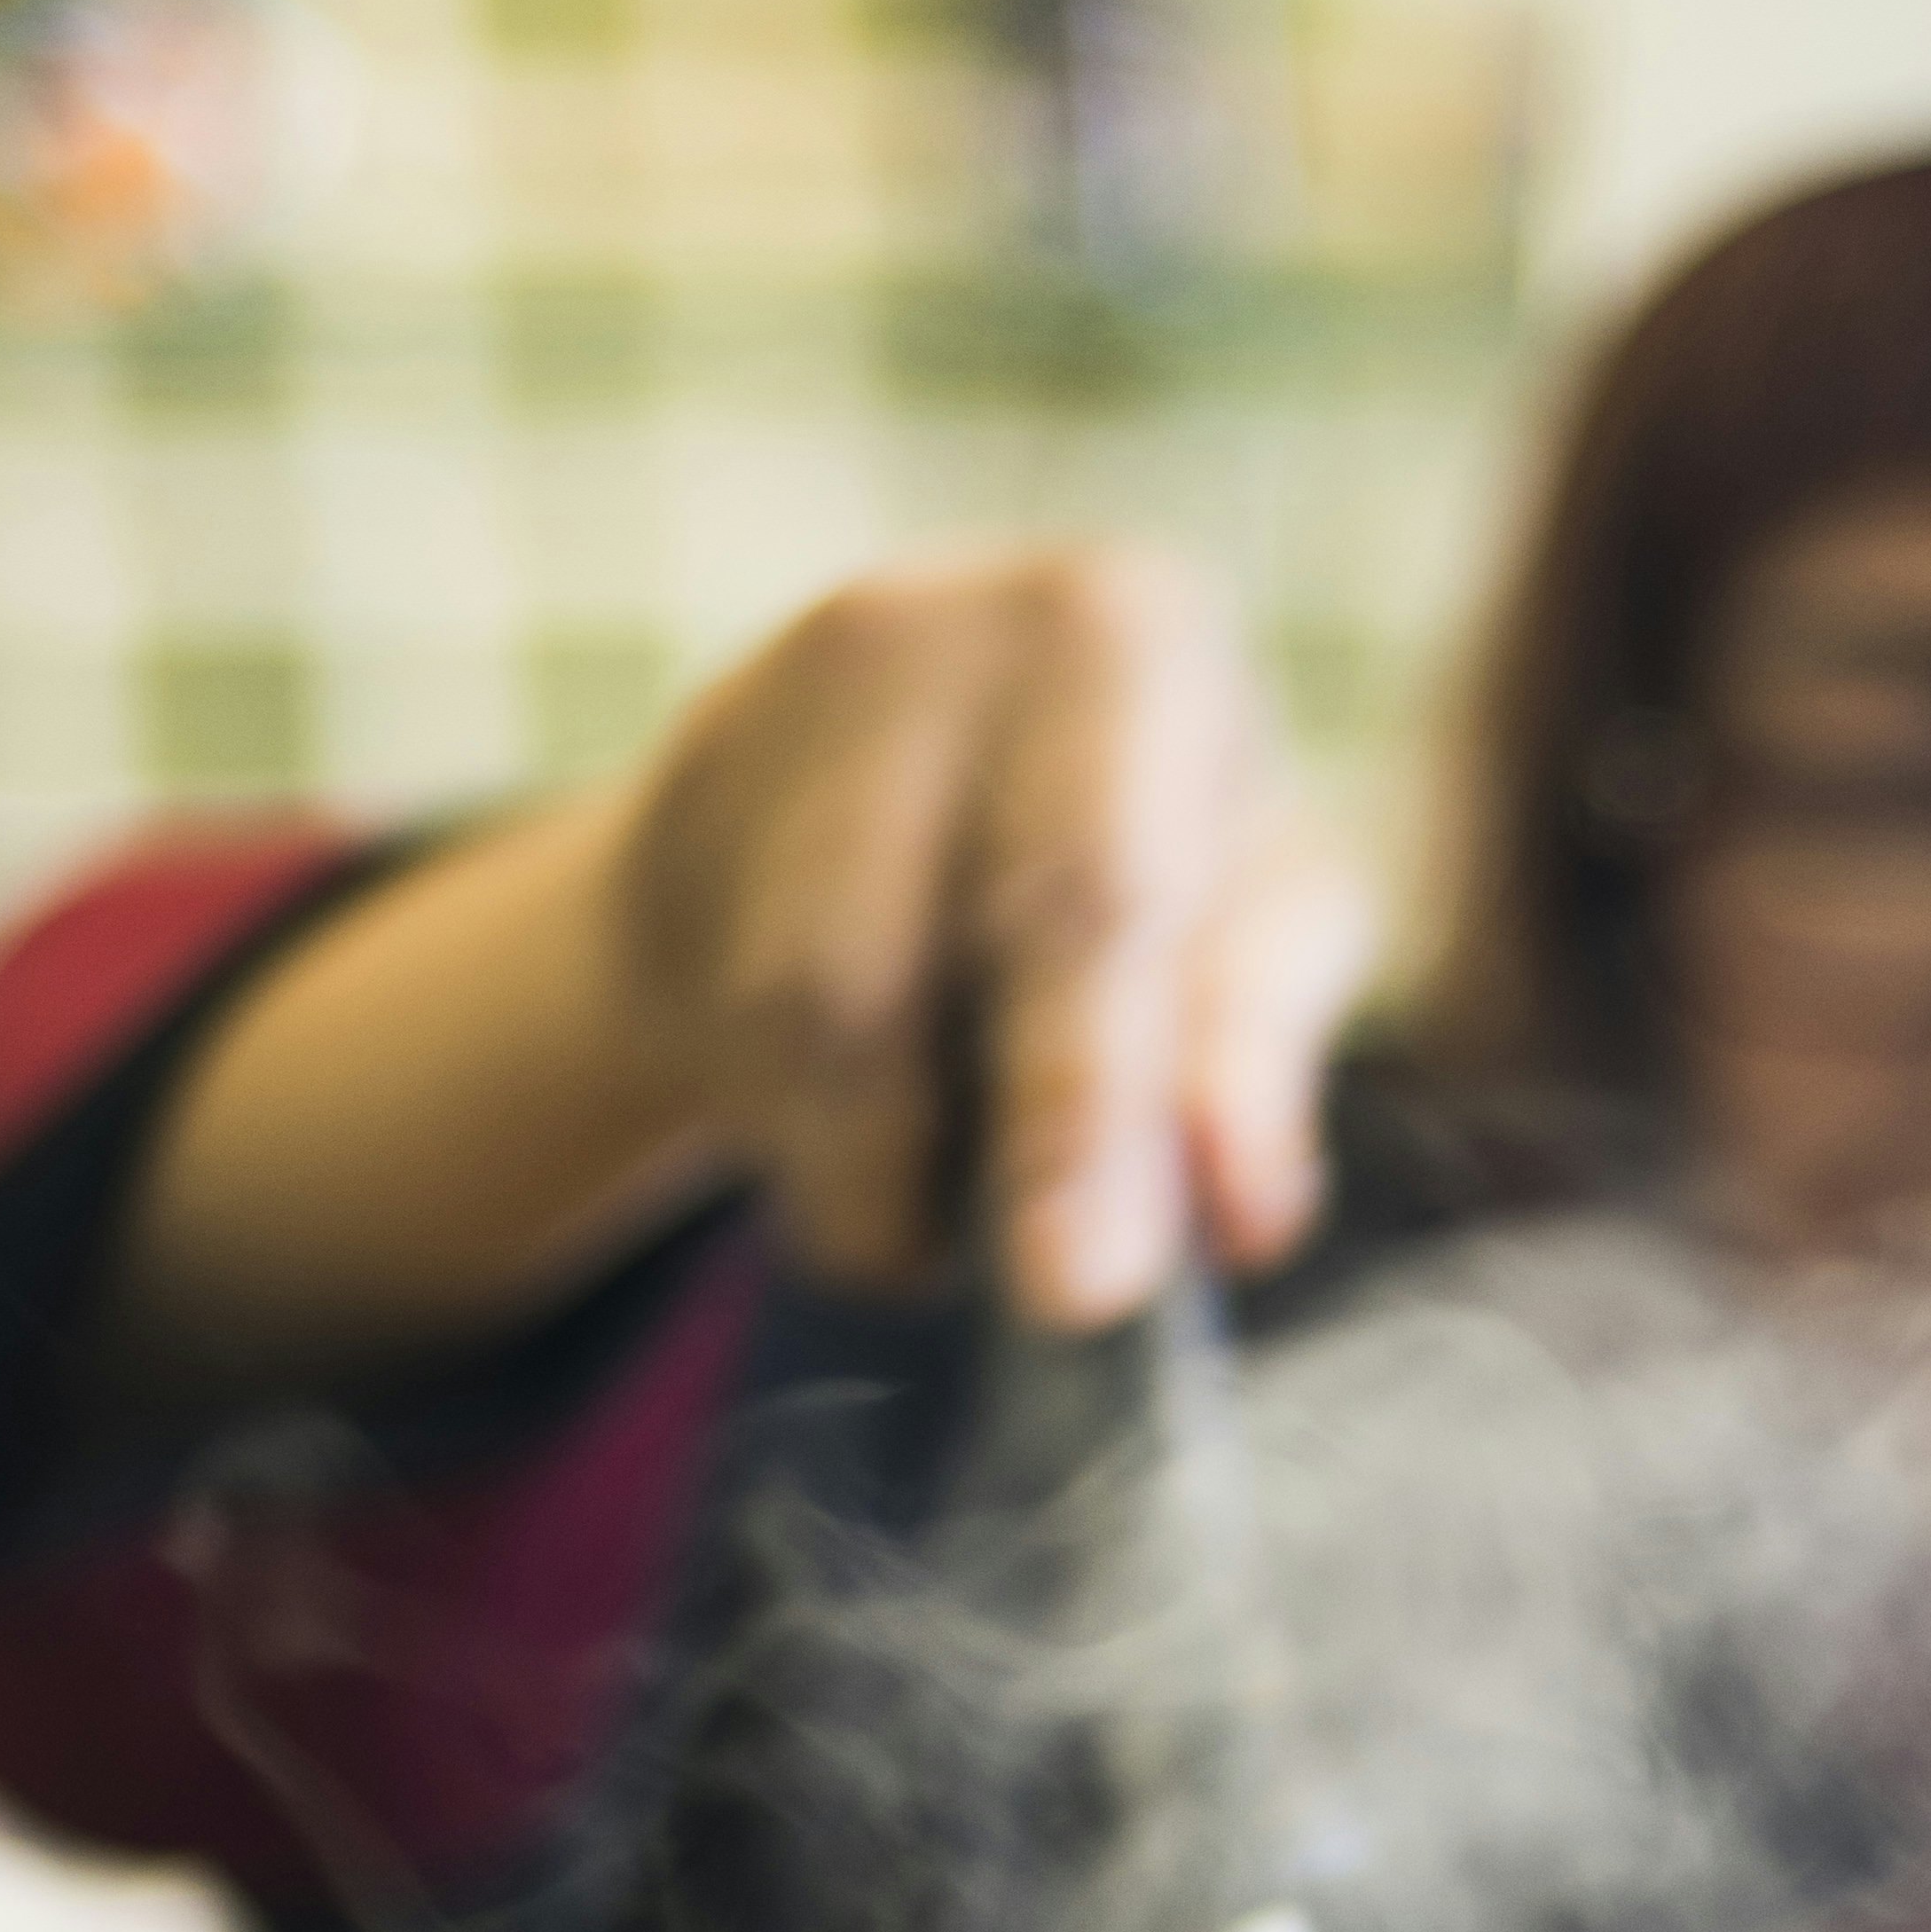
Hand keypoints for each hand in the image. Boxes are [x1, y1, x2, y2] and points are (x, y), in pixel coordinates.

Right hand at [609, 545, 1370, 1329]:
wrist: (937, 760)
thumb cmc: (1154, 842)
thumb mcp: (1257, 915)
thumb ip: (1251, 1050)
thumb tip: (1246, 1211)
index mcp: (1115, 626)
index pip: (1082, 890)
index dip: (1082, 1101)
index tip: (1091, 1283)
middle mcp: (925, 625)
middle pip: (900, 961)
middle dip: (981, 1154)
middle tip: (1063, 1306)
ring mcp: (771, 702)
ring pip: (790, 1025)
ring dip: (880, 1168)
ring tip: (961, 1198)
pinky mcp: (673, 797)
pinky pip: (720, 1035)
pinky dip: (809, 1142)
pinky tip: (867, 1133)